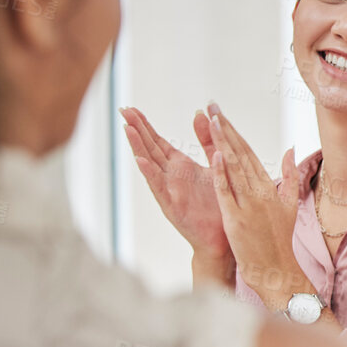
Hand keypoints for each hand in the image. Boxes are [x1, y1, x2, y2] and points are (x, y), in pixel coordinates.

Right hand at [120, 107, 230, 276]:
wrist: (224, 238)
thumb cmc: (219, 204)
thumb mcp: (215, 166)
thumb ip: (207, 141)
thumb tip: (200, 113)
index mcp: (180, 168)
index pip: (158, 142)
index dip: (145, 126)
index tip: (131, 108)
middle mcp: (171, 177)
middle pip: (150, 149)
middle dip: (137, 130)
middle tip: (122, 110)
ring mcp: (170, 192)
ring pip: (150, 165)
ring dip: (139, 147)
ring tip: (128, 130)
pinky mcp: (173, 207)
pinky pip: (160, 188)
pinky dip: (151, 174)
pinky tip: (142, 161)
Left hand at [203, 106, 314, 309]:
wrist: (277, 270)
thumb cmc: (280, 240)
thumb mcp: (290, 205)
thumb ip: (291, 176)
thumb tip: (290, 150)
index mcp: (270, 187)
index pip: (249, 153)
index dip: (234, 132)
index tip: (221, 114)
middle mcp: (260, 192)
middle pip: (240, 155)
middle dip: (225, 130)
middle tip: (213, 108)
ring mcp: (249, 205)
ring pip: (234, 168)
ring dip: (222, 144)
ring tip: (210, 122)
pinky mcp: (237, 219)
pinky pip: (227, 193)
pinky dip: (221, 174)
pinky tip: (215, 156)